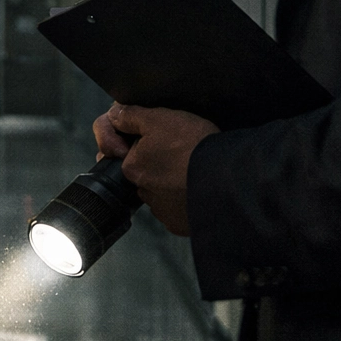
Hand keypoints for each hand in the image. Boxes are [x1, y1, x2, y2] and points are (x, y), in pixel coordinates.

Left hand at [91, 103, 218, 235]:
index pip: (128, 156)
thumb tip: (113, 116)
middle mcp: (142, 194)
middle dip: (157, 165)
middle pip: (145, 176)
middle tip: (181, 154)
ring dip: (171, 184)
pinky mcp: (181, 224)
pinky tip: (199, 188)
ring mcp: (162, 212)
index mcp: (132, 169)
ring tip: (193, 171)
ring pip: (162, 194)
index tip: (164, 139)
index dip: (143, 144)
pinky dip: (185, 200)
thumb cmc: (190, 145)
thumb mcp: (159, 118)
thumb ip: (131, 116)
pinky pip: (178, 210)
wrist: (227, 178)